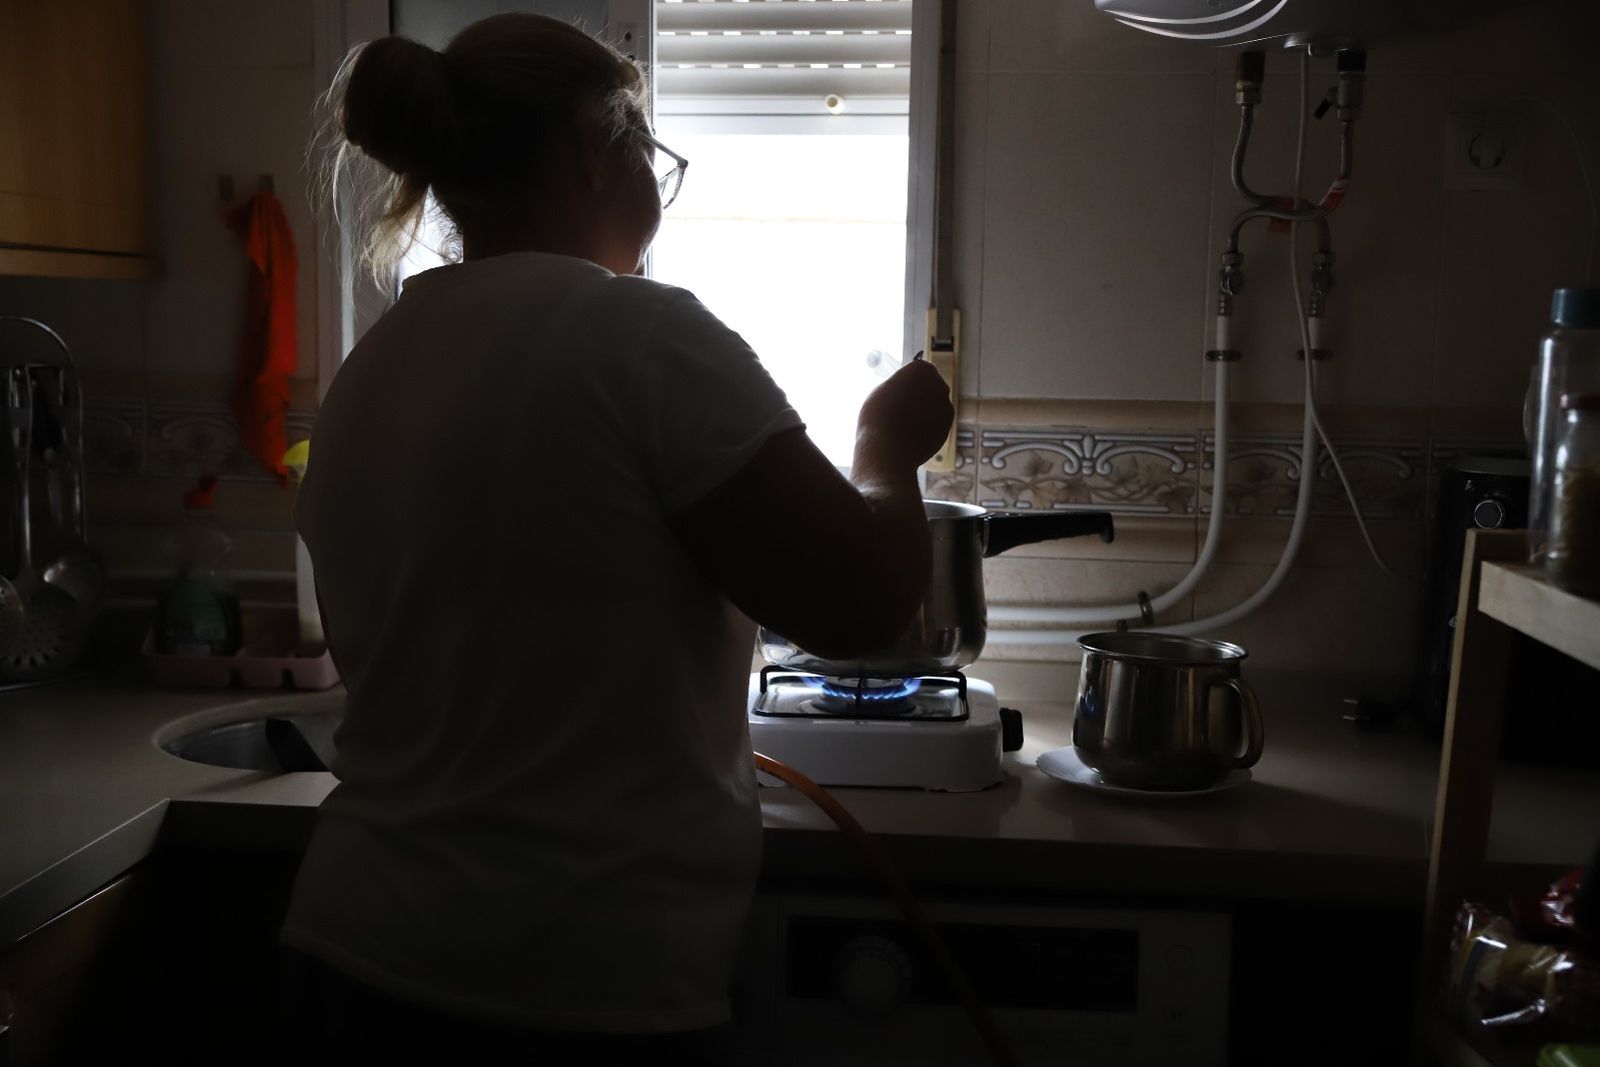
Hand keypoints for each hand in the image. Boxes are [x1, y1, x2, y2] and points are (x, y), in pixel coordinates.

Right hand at [853, 355, 953, 476]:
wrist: (887, 449)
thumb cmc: (878, 417)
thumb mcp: (884, 390)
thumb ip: (902, 385)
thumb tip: (911, 390)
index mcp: (922, 369)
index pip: (917, 370)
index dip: (906, 381)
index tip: (898, 391)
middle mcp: (939, 385)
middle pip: (929, 386)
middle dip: (919, 395)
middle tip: (900, 408)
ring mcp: (946, 407)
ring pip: (933, 406)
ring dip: (923, 412)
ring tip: (903, 424)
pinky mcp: (947, 428)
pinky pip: (935, 423)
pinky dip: (926, 427)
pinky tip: (910, 435)